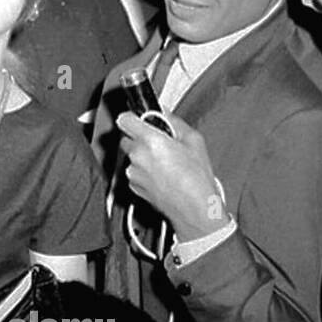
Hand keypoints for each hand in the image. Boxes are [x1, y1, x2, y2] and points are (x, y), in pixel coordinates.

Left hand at [117, 111, 225, 241]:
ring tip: (165, 163)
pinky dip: (143, 171)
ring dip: (142, 157)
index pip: (124, 119)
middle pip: (127, 139)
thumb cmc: (196, 179)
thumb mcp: (194, 141)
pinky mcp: (133, 186)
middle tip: (160, 144)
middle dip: (140, 139)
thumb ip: (174, 122)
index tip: (138, 119)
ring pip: (131, 157)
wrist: (194, 209)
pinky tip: (162, 175)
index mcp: (150, 141)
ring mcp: (133, 173)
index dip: (132, 117)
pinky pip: (134, 172)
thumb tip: (164, 112)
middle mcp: (136, 156)